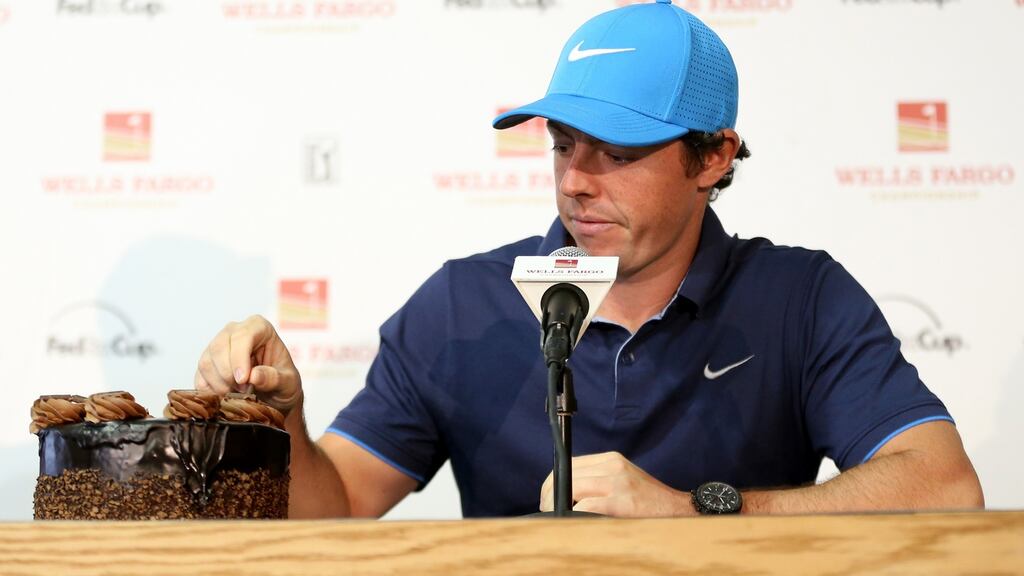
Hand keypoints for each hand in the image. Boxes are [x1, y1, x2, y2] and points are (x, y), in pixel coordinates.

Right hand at [194, 315, 301, 416]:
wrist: (275, 396)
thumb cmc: (284, 383)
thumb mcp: (289, 383)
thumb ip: (274, 378)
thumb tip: (253, 376)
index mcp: (259, 327)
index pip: (242, 336)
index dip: (239, 359)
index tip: (243, 381)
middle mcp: (235, 331)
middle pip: (219, 347)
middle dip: (229, 374)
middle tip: (244, 391)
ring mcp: (218, 345)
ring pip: (206, 362)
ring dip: (220, 384)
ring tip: (238, 393)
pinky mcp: (208, 364)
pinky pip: (199, 376)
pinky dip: (210, 391)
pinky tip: (226, 396)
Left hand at [539, 452, 694, 516]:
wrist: (679, 510)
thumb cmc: (648, 502)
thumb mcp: (622, 481)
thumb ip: (598, 480)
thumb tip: (564, 493)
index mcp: (611, 459)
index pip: (569, 464)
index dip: (552, 482)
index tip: (546, 497)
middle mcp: (613, 465)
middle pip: (567, 475)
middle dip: (550, 494)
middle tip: (546, 511)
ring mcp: (618, 482)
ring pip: (573, 488)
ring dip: (559, 505)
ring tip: (557, 517)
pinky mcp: (622, 501)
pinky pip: (587, 506)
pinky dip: (575, 514)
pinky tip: (573, 521)